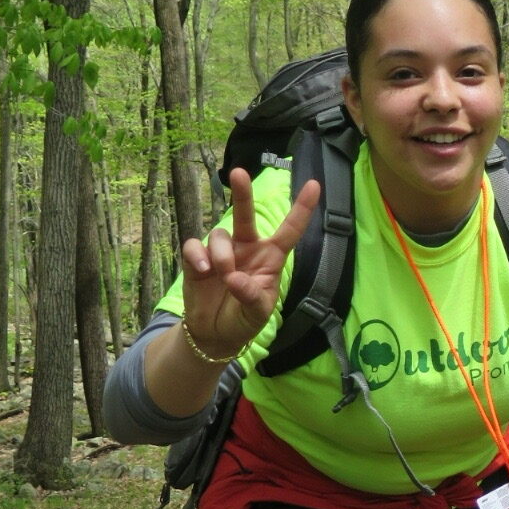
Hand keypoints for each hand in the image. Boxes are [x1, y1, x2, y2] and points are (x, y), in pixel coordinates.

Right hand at [179, 168, 320, 357]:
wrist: (216, 334)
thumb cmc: (245, 320)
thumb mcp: (257, 313)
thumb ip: (251, 295)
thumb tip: (233, 277)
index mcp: (270, 258)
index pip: (289, 230)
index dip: (301, 208)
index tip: (313, 184)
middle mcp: (247, 248)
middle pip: (246, 215)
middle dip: (243, 193)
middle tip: (238, 173)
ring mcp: (222, 252)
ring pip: (219, 235)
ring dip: (220, 254)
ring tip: (221, 275)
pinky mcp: (198, 259)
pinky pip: (195, 246)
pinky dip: (198, 256)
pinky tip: (203, 271)